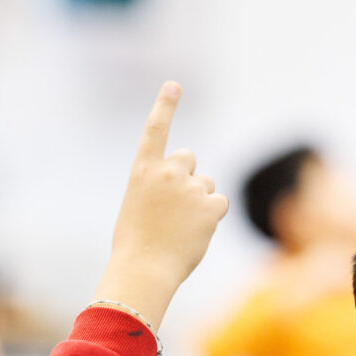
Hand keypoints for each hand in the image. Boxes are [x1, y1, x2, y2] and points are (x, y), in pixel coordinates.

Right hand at [94, 82, 228, 329]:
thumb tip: (186, 191)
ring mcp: (190, 187)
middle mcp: (167, 172)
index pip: (155, 130)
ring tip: (181, 227)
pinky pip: (219, 203)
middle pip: (189, 158)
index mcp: (142, 171)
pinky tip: (196, 232)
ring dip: (199, 201)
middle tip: (176, 206)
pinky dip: (212, 217)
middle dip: (188, 175)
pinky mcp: (210, 205)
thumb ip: (157, 189)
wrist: (144, 269)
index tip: (174, 85)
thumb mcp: (137, 207)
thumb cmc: (135, 245)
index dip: (165, 105)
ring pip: (206, 184)